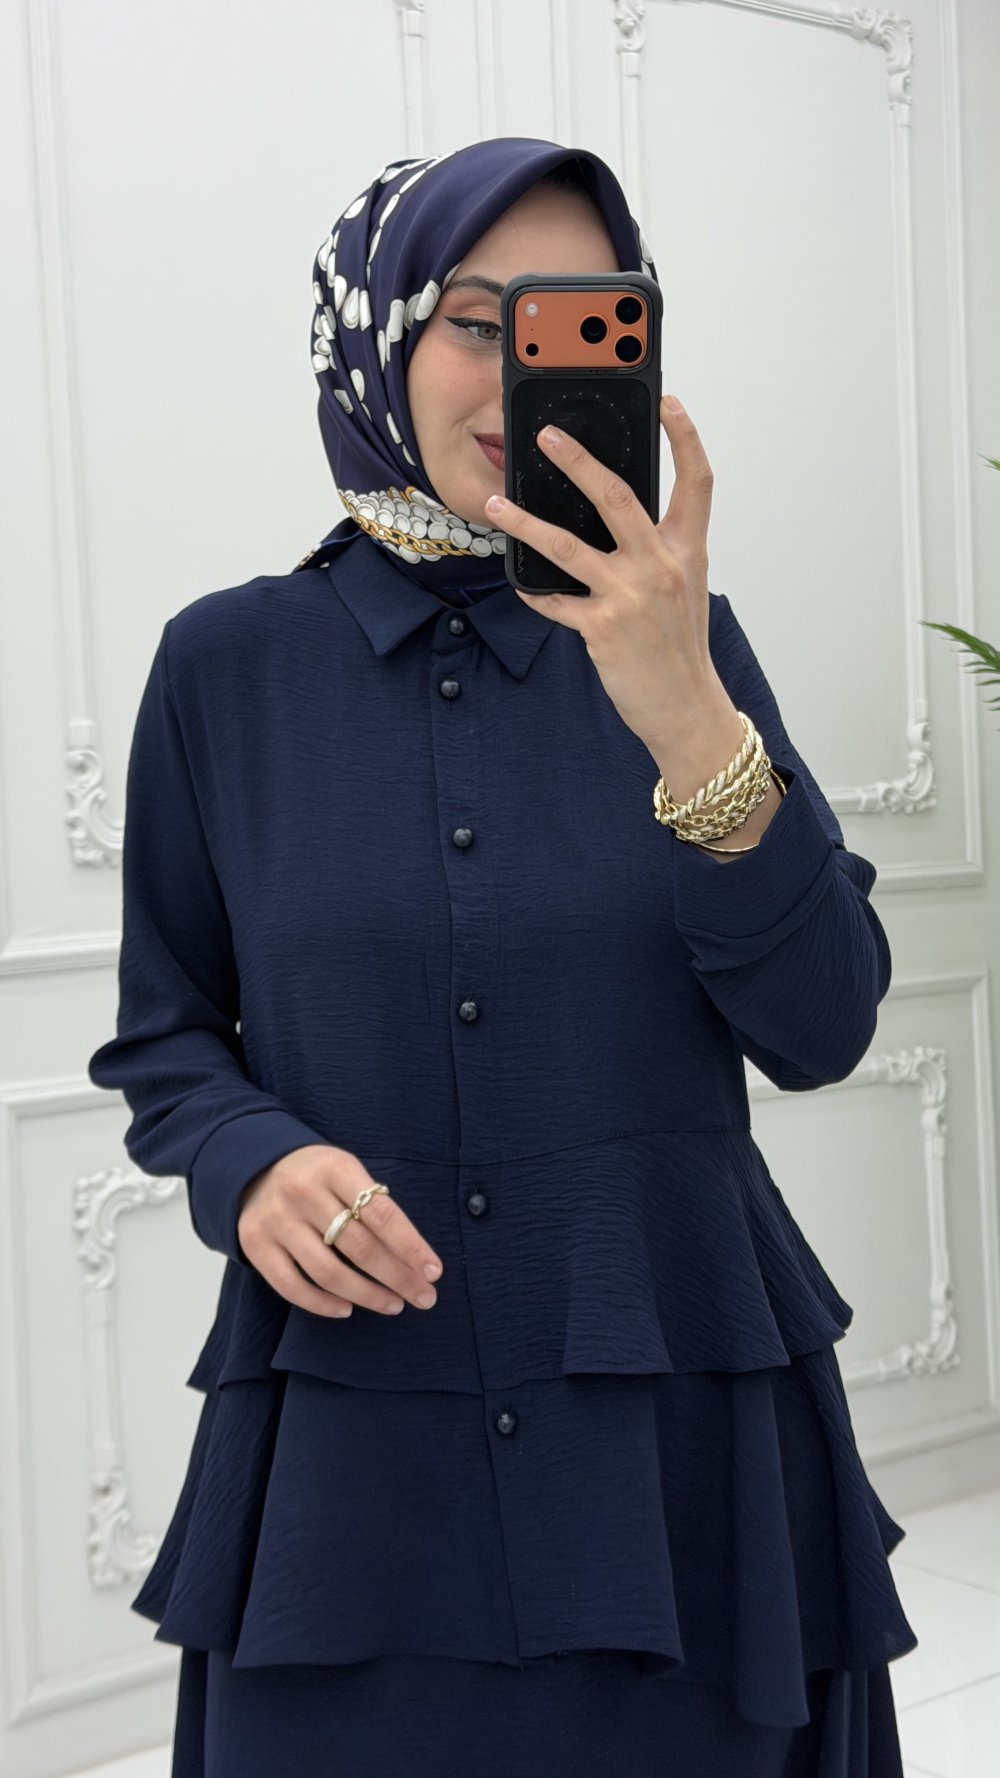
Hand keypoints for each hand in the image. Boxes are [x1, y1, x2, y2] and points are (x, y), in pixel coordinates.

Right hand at [237, 1146, 443, 1317]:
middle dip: (397, 1277)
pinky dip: (322, 1304)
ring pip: (328, 1272)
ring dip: (366, 1295)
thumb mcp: (346, 1172)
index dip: (411, 1246)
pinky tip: (347, 1309)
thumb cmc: (318, 1176)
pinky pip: (291, 1286)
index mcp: (335, 1169)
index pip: (382, 1214)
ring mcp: (277, 1220)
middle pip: (359, 1247)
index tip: (433, 1272)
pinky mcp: (255, 1244)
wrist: (256, 1167)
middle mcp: (303, 1192)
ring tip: (392, 1305)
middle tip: (423, 1298)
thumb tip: (413, 1257)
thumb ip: (373, 1205)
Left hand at [484, 395, 723, 758]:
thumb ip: (658, 551)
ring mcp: (630, 596)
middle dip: (577, 458)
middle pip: (616, 495)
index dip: (684, 436)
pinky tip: (519, 582)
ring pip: (565, 545)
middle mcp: (660, 566)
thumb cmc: (680, 648)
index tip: (667, 401)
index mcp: (687, 551)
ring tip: (494, 505)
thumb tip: (615, 519)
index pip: (696, 481)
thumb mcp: (684, 589)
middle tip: (547, 435)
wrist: (686, 708)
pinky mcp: (602, 629)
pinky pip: (555, 601)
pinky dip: (534, 592)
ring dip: (524, 522)